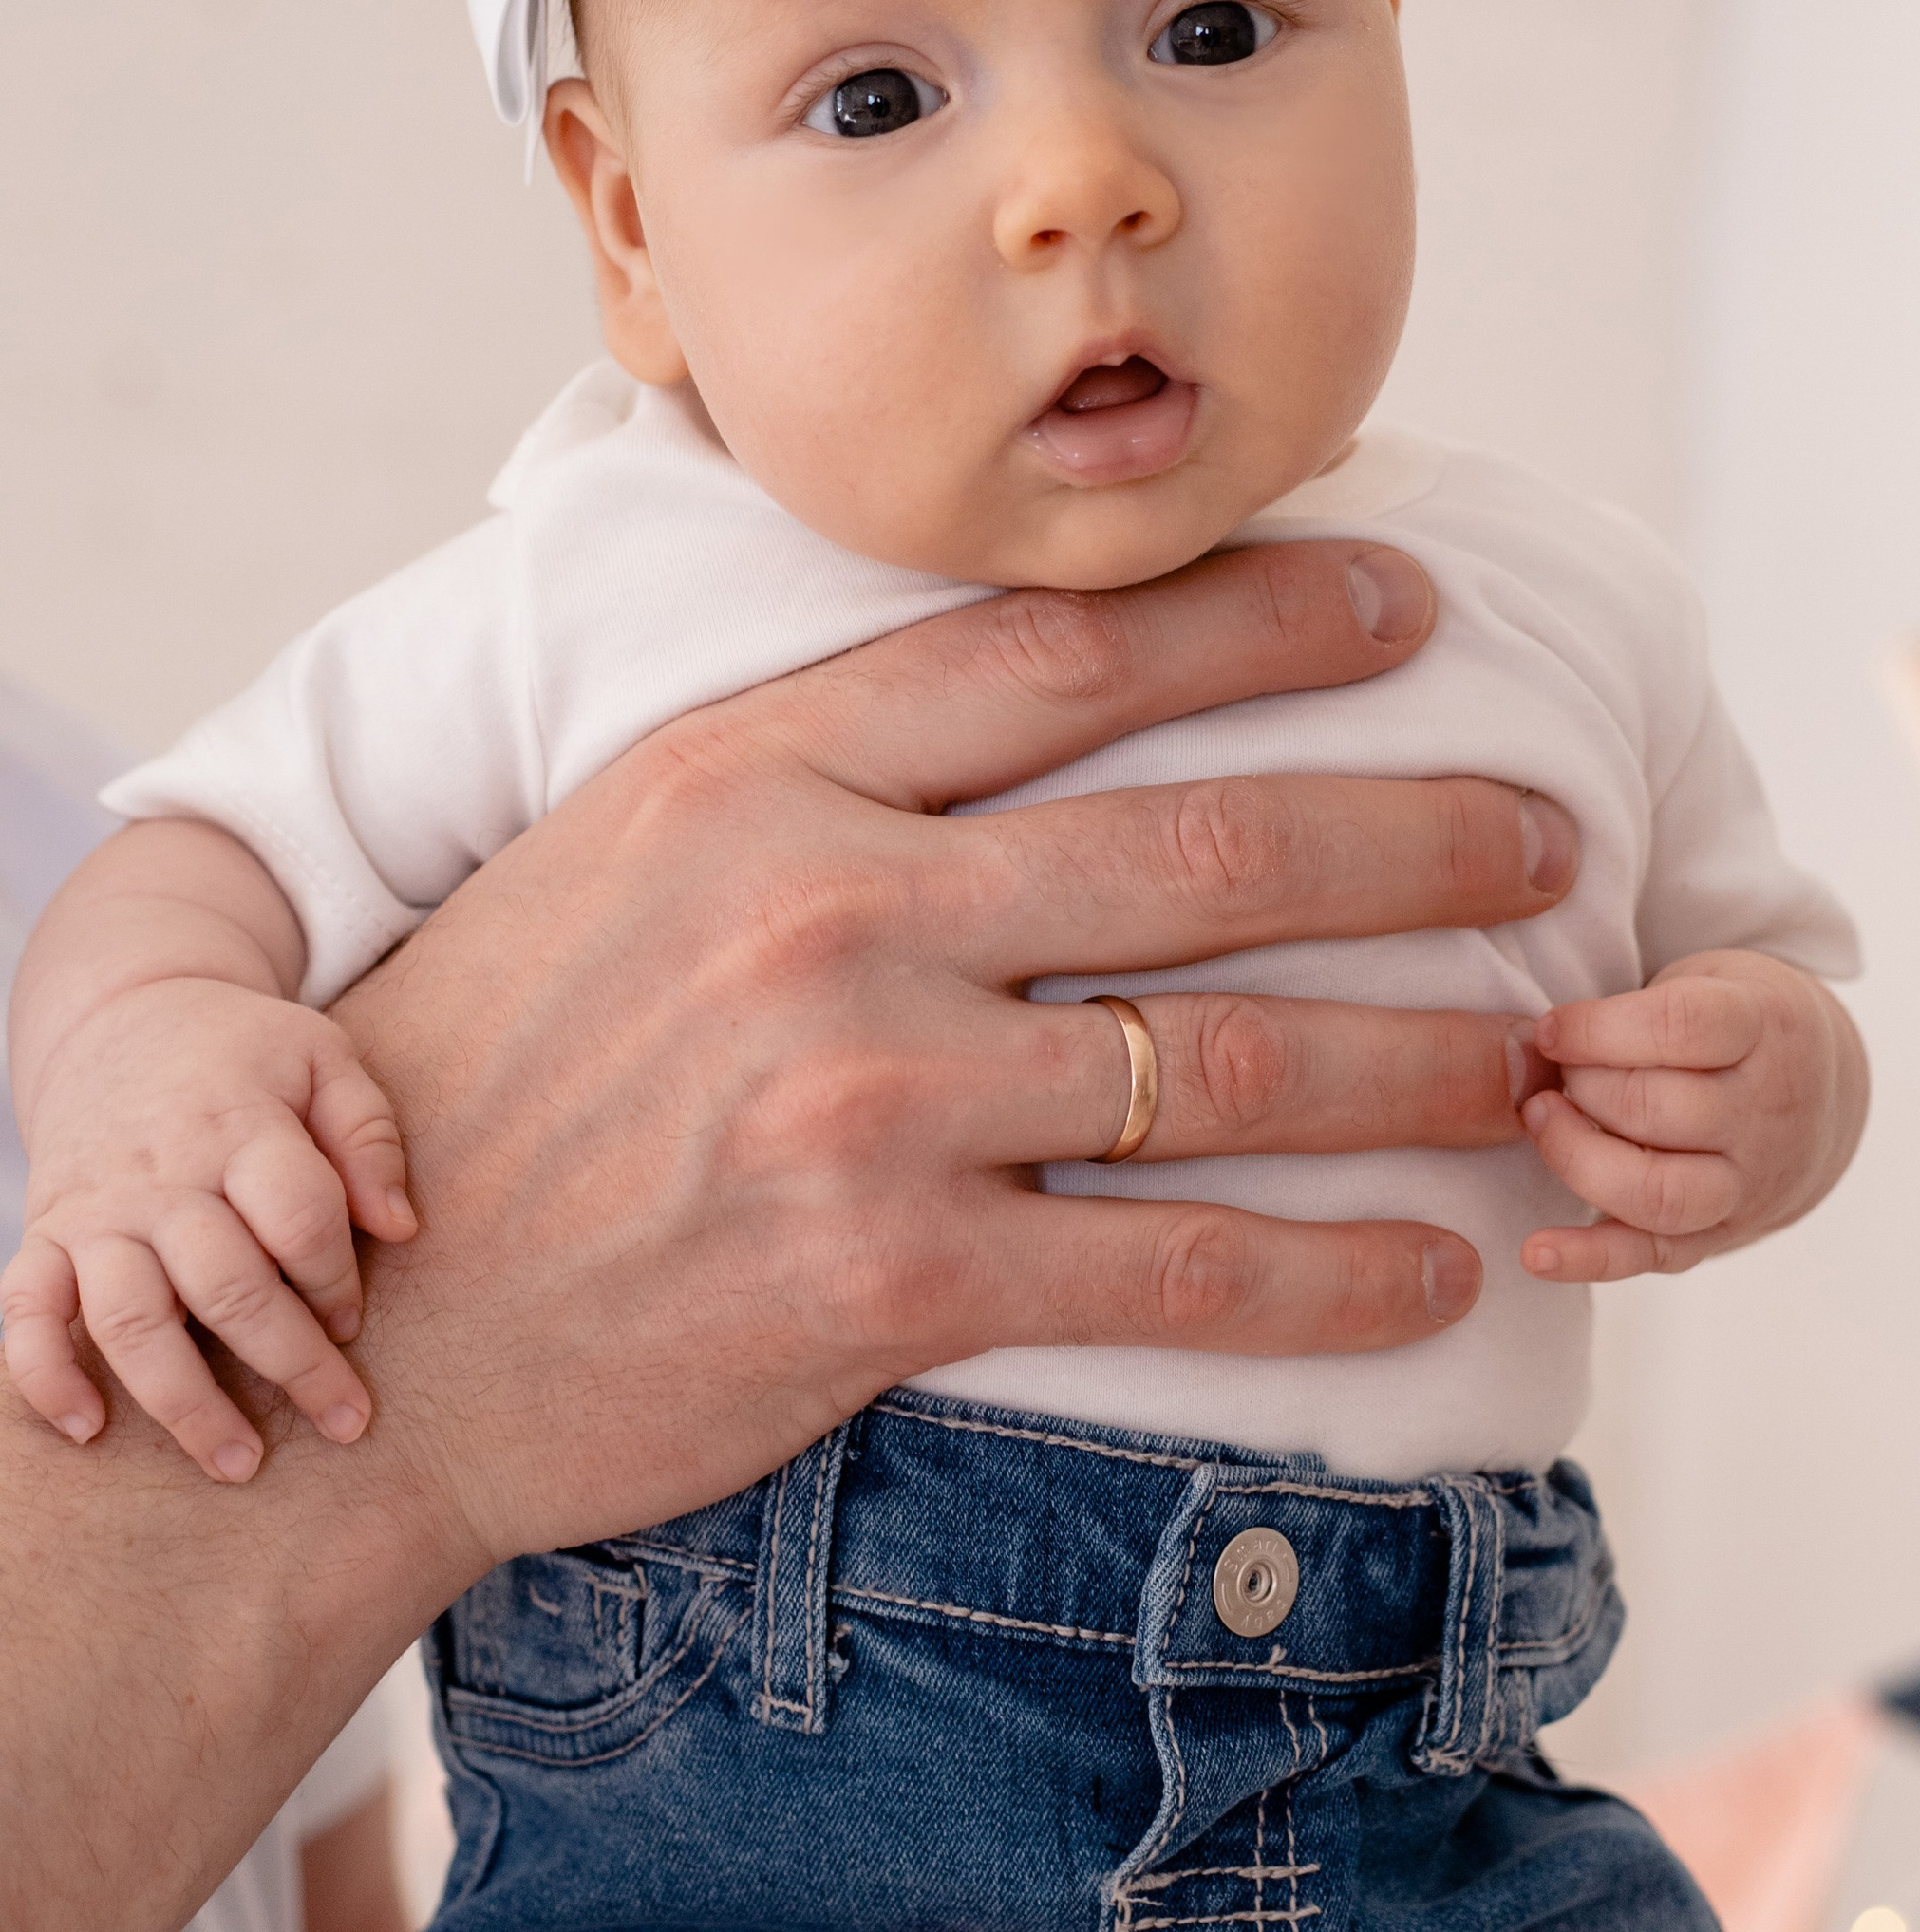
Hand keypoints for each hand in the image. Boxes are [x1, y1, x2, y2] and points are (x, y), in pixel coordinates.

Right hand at [3, 979, 410, 1477]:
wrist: (122, 1017)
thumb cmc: (245, 1054)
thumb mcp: (323, 1057)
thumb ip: (370, 1134)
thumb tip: (401, 1227)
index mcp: (239, 1124)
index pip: (299, 1217)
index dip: (337, 1278)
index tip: (355, 1320)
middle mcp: (161, 1176)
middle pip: (227, 1285)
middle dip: (293, 1364)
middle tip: (344, 1420)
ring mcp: (95, 1211)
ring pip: (130, 1320)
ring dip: (184, 1402)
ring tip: (240, 1464)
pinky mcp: (44, 1235)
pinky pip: (25, 1315)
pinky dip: (45, 1377)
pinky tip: (91, 1430)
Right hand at [338, 535, 1573, 1589]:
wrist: (357, 1331)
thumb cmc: (486, 1076)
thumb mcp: (609, 849)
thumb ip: (800, 769)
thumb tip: (994, 692)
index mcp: (752, 767)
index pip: (1058, 654)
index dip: (1262, 617)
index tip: (1411, 600)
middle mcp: (826, 903)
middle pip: (1198, 846)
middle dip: (1414, 837)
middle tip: (1549, 834)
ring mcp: (860, 1093)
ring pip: (1218, 1059)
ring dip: (1416, 1062)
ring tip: (1540, 1058)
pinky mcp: (879, 1278)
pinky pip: (1166, 1269)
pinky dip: (1325, 1277)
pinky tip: (1429, 1276)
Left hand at [1518, 947, 1867, 1279]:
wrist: (1827, 1095)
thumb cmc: (1737, 1024)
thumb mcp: (1711, 980)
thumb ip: (1643, 1005)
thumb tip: (1536, 1043)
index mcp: (1763, 1026)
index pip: (1682, 1028)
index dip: (1598, 1028)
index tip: (1551, 1028)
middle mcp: (1762, 1111)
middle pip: (1660, 1111)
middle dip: (1583, 1089)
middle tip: (1553, 1073)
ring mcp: (1746, 1183)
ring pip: (1661, 1194)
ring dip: (1580, 1160)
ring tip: (1543, 1121)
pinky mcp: (1720, 1234)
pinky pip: (1654, 1255)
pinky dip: (1591, 1260)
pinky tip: (1537, 1253)